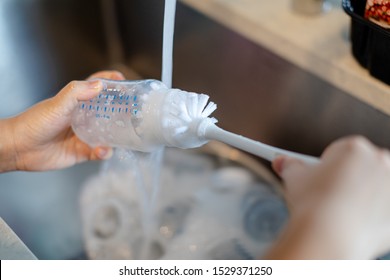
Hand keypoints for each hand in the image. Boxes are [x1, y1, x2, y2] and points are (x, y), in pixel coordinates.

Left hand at [0, 70, 124, 171]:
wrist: (20, 148)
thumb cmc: (35, 122)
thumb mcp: (58, 104)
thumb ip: (77, 93)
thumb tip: (100, 85)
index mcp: (78, 102)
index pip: (97, 87)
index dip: (111, 82)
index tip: (124, 80)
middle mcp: (84, 117)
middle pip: (108, 111)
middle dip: (122, 111)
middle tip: (134, 112)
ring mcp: (85, 135)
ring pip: (108, 134)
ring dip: (116, 136)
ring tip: (122, 136)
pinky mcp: (83, 152)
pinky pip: (100, 152)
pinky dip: (104, 152)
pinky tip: (103, 151)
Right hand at [267, 136, 389, 258]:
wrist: (328, 238)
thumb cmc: (312, 203)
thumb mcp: (294, 178)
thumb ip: (290, 166)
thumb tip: (281, 161)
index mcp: (354, 147)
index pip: (340, 152)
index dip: (326, 166)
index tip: (319, 178)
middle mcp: (381, 162)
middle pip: (362, 167)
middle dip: (348, 179)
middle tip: (328, 196)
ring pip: (376, 190)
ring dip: (363, 198)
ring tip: (338, 214)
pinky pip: (383, 214)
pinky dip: (371, 219)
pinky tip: (353, 228)